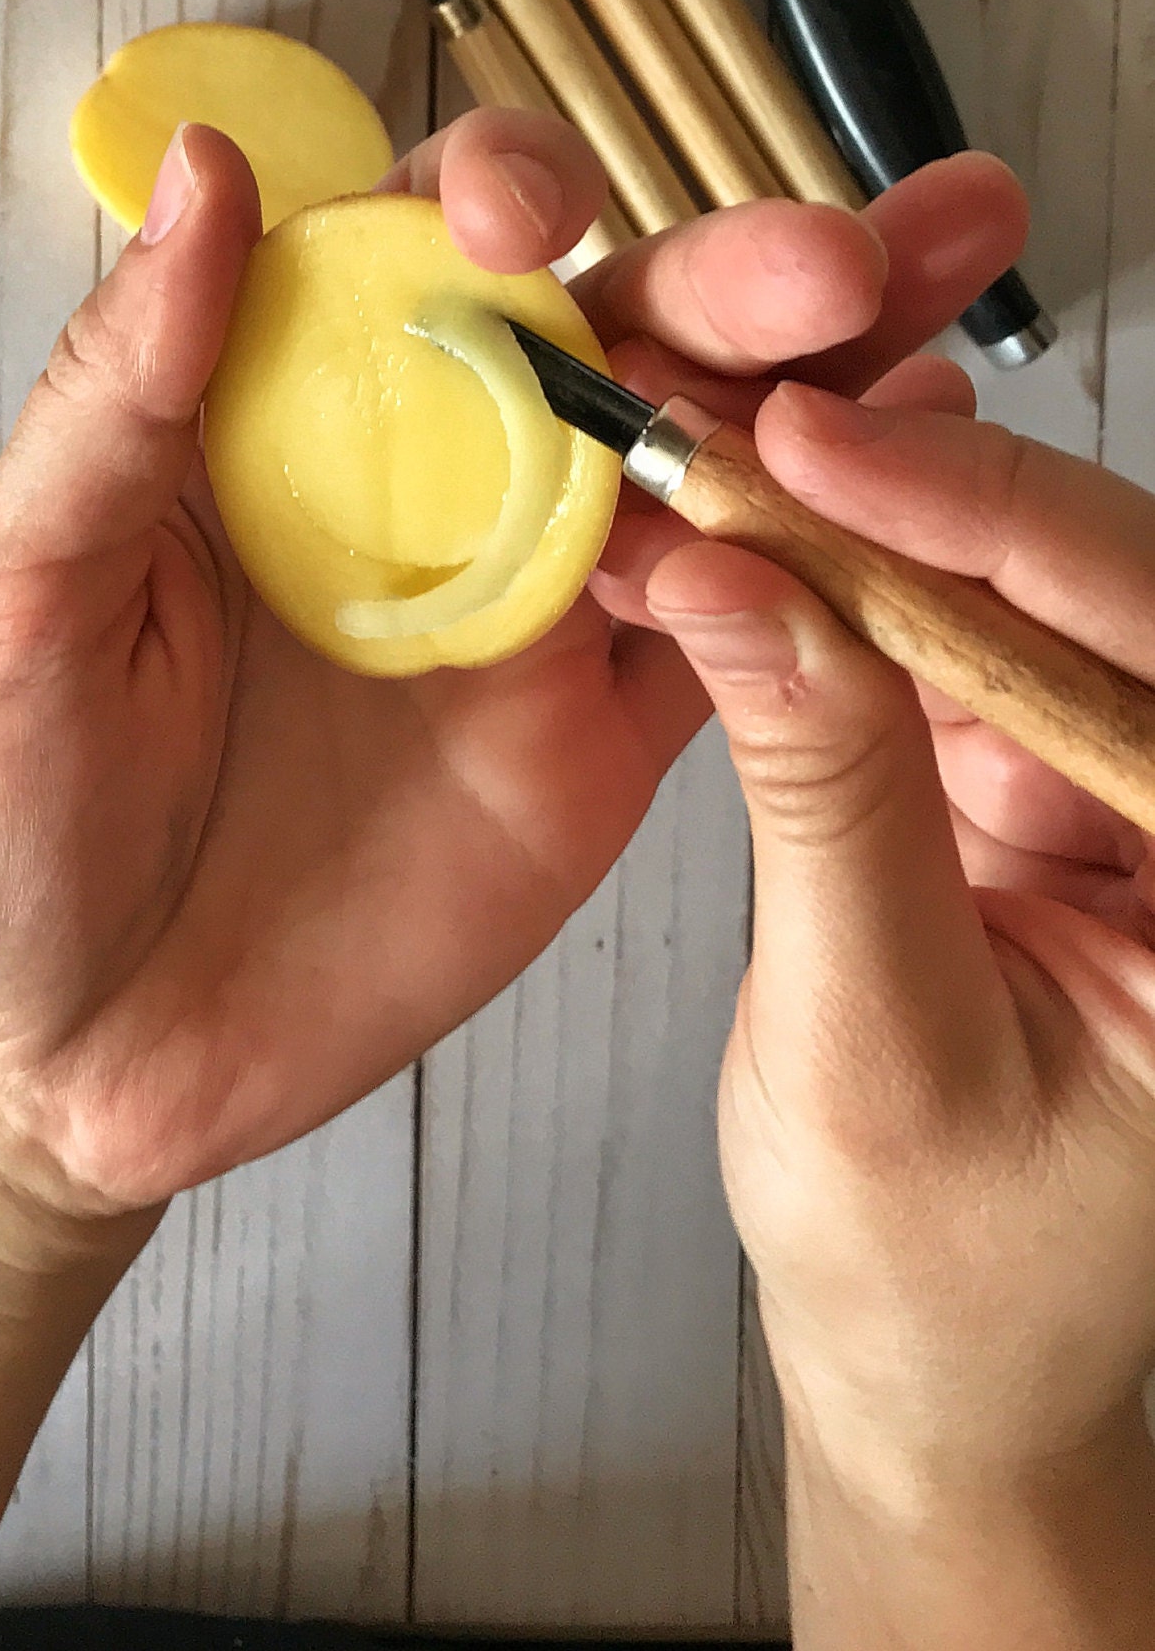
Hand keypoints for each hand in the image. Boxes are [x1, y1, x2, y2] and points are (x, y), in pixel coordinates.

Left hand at [0, 115, 1027, 1229]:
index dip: (492, 196)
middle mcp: (421, 478)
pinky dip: (818, 586)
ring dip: (820, 393)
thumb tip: (208, 168)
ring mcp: (520, 611)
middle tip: (832, 264)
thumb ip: (122, 392)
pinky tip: (907, 523)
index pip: (416, 242)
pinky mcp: (586, 748)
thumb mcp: (15, 593)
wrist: (43, 1070)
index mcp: (282, 404)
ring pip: (697, 462)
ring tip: (935, 325)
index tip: (521, 222)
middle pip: (600, 334)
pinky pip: (729, 646)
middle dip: (723, 276)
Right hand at [599, 381, 1154, 1639]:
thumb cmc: (945, 1282)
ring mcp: (1108, 785)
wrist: (932, 1383)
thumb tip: (740, 585)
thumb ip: (824, 802)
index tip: (823, 452)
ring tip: (702, 462)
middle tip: (739, 429)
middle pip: (1085, 587)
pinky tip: (717, 545)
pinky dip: (813, 592)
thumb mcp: (871, 1049)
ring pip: (992, 591)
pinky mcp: (1013, 777)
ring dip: (844, 528)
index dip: (992, 525)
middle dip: (911, 500)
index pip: (1146, 643)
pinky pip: (921, 643)